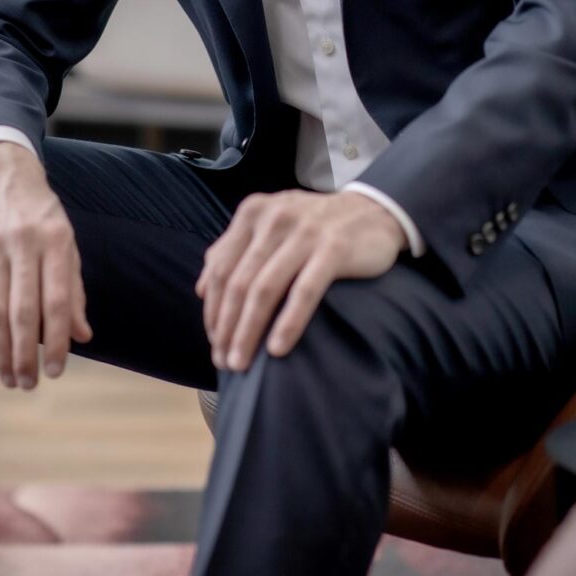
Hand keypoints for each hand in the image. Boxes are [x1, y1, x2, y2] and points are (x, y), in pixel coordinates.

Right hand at [0, 142, 91, 389]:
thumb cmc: (39, 212)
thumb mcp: (66, 241)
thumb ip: (73, 288)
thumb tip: (82, 335)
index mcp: (55, 240)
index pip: (56, 301)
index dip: (56, 341)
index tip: (56, 371)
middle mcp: (22, 244)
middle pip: (21, 312)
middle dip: (25, 355)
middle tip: (30, 384)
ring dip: (0, 352)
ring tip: (10, 378)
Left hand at [195, 190, 407, 372]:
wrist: (374, 211)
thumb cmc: (316, 226)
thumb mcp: (272, 225)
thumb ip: (235, 249)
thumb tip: (201, 288)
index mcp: (253, 212)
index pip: (220, 268)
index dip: (212, 309)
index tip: (213, 341)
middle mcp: (275, 218)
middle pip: (239, 282)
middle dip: (226, 327)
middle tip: (224, 361)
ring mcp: (304, 232)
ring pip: (265, 289)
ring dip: (249, 332)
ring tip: (242, 364)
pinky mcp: (333, 248)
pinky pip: (304, 292)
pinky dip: (288, 323)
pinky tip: (277, 349)